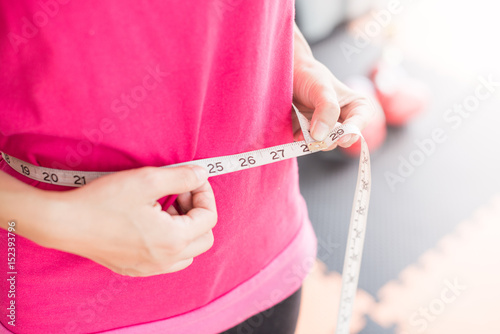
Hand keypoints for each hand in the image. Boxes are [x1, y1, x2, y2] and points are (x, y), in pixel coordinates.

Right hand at [45, 166, 216, 276]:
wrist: (64, 223)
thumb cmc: (103, 202)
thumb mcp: (148, 180)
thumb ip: (182, 177)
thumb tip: (201, 175)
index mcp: (173, 240)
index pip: (209, 218)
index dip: (205, 194)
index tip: (193, 180)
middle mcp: (165, 261)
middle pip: (204, 238)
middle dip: (197, 212)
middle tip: (179, 193)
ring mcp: (150, 269)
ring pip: (188, 251)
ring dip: (185, 228)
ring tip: (164, 207)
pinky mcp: (135, 269)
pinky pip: (167, 260)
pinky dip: (169, 241)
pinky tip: (151, 222)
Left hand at [292, 23, 374, 149]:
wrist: (287, 73)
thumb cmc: (309, 75)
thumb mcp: (321, 87)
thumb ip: (326, 109)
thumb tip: (320, 136)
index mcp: (355, 107)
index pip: (360, 122)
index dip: (352, 132)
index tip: (341, 138)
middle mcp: (342, 120)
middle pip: (340, 139)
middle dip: (328, 140)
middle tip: (316, 137)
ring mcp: (324, 128)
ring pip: (322, 144)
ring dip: (311, 140)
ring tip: (302, 129)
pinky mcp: (308, 133)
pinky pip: (305, 143)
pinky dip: (299, 139)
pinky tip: (295, 130)